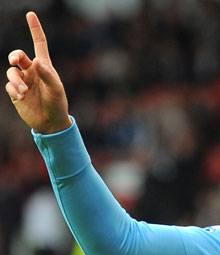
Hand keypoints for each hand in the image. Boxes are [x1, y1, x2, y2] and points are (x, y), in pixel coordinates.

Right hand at [5, 12, 71, 133]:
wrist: (50, 122)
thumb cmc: (57, 103)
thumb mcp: (56, 89)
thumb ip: (47, 75)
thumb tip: (36, 61)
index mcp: (44, 66)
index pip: (39, 43)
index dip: (35, 29)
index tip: (30, 14)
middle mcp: (32, 71)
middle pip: (18, 56)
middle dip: (14, 56)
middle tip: (15, 61)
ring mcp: (23, 81)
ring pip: (11, 72)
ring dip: (15, 80)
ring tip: (24, 91)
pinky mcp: (15, 92)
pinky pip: (9, 85)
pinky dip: (13, 89)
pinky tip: (21, 96)